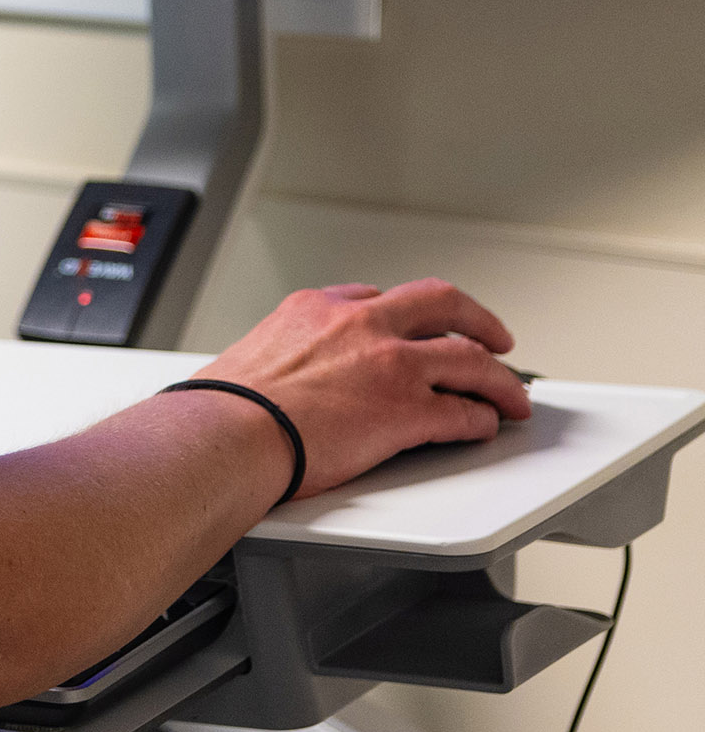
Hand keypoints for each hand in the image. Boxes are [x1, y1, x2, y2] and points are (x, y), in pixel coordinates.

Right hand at [194, 278, 531, 497]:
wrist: (226, 434)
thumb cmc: (222, 408)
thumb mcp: (247, 355)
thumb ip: (281, 359)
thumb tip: (273, 385)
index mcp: (315, 309)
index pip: (375, 297)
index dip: (404, 314)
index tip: (413, 327)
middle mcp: (360, 326)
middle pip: (442, 303)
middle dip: (477, 320)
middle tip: (494, 338)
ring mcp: (390, 365)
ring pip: (471, 359)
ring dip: (500, 378)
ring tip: (511, 395)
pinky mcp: (408, 411)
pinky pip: (465, 412)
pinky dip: (482, 419)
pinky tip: (484, 427)